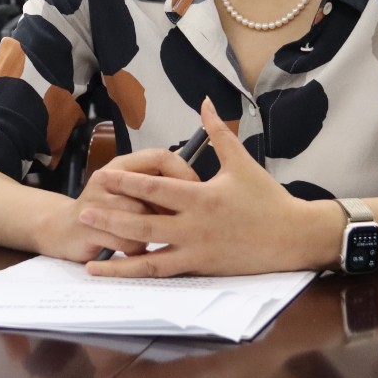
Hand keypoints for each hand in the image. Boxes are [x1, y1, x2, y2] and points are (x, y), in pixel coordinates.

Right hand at [34, 145, 200, 262]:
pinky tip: (139, 251)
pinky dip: (137, 251)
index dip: (183, 172)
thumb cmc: (106, 208)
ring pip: (141, 218)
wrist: (62, 228)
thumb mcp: (127, 186)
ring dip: (154, 233)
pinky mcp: (88, 230)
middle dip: (170, 208)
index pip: (160, 157)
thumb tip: (193, 176)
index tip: (197, 189)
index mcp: (122, 165)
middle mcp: (108, 179)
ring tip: (158, 238)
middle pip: (152, 189)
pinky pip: (126, 243)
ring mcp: (96, 204)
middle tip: (181, 220)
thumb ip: (155, 181)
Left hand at [79, 99, 329, 276]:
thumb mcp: (241, 162)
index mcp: (202, 197)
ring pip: (149, 256)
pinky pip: (164, 274)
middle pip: (144, 223)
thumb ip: (218, 132)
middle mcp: (195, 226)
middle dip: (112, 218)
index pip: (157, 188)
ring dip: (118, 255)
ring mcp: (196, 251)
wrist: (292, 237)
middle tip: (84, 211)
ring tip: (91, 255)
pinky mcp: (201, 269)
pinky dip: (139, 275)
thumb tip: (204, 102)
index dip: (128, 182)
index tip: (104, 176)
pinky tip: (121, 274)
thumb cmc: (267, 199)